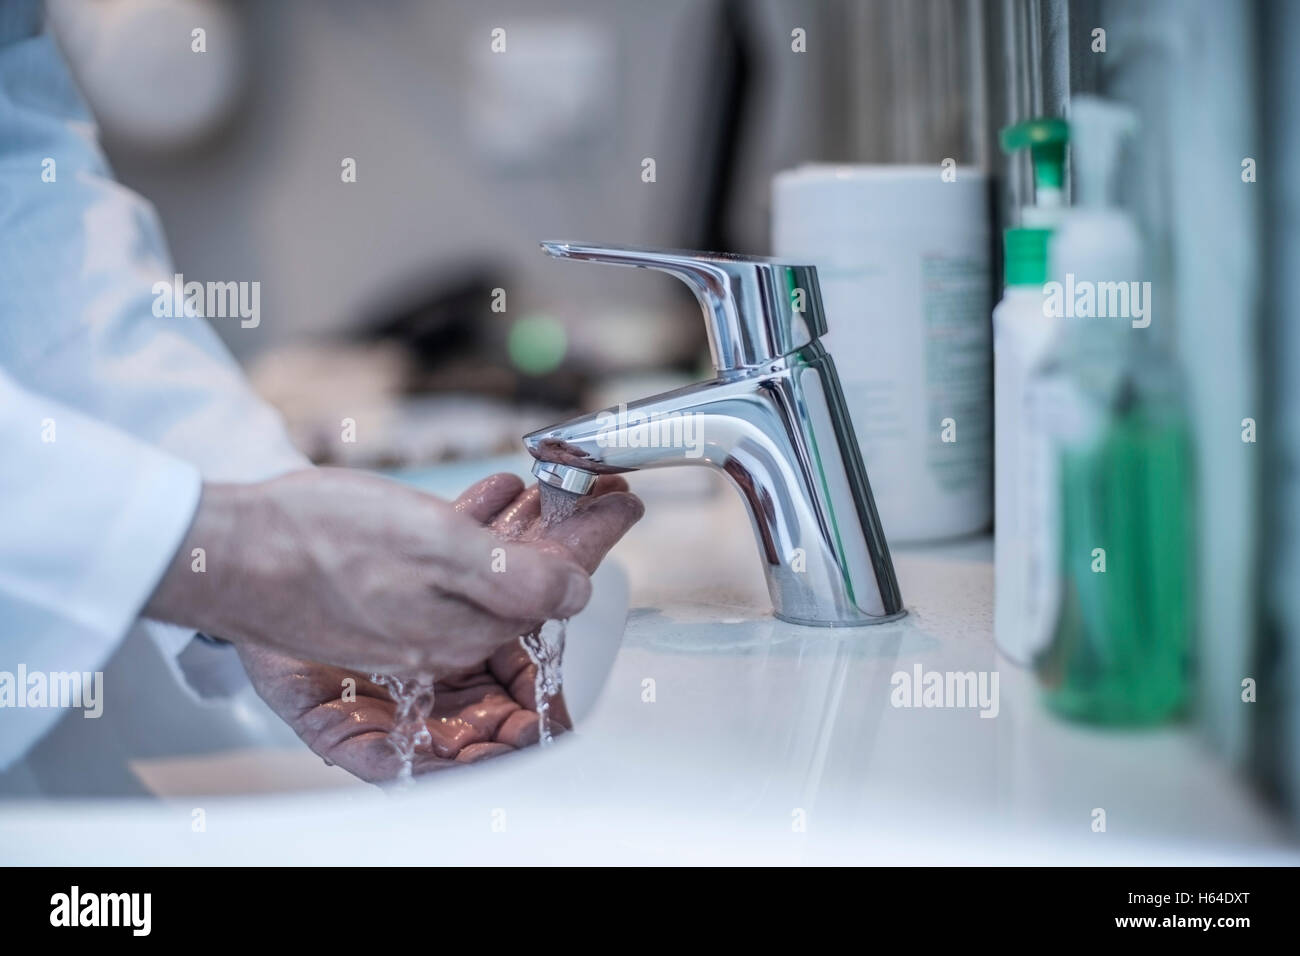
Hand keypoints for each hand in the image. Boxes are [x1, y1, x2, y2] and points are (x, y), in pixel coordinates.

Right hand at [235, 473, 640, 781]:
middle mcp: (441, 634)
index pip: (554, 585)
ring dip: (525, 527)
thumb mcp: (432, 546)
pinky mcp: (377, 598)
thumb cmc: (318, 543)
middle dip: (568, 533)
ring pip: (489, 570)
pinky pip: (446, 566)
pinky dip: (475, 530)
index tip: (623, 502)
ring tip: (550, 485)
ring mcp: (408, 618)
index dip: (594, 539)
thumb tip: (578, 593)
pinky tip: (487, 496)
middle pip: (527, 578)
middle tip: (598, 491)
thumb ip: (510, 575)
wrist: (225, 552)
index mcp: (464, 627)